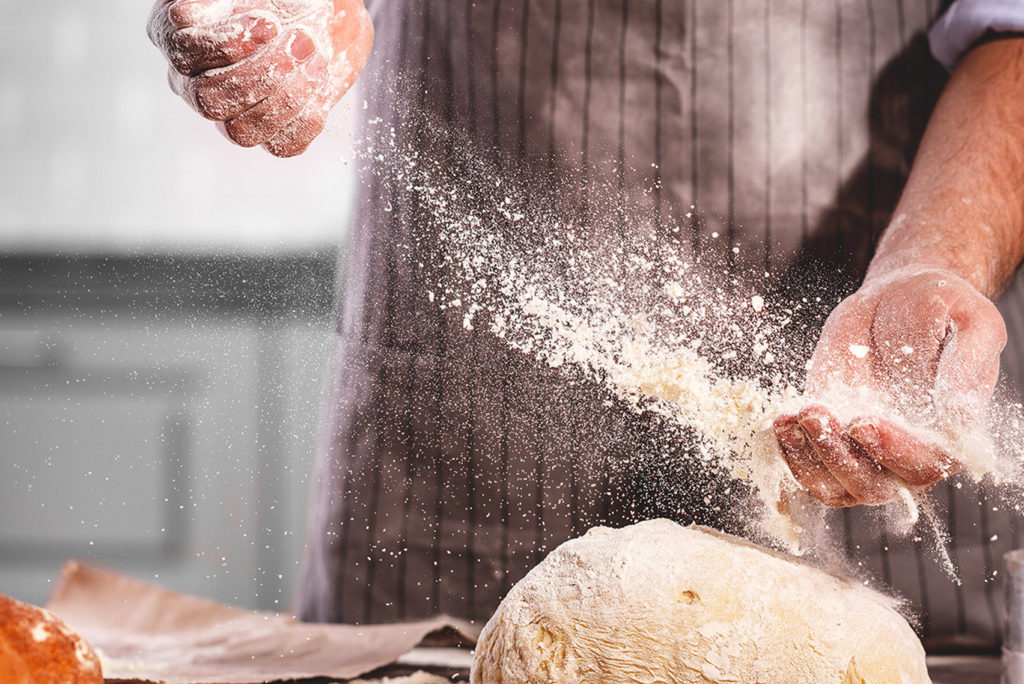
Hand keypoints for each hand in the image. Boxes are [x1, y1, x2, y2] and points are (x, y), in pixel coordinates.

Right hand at [147, 0, 372, 155]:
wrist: (325, 15)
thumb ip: (213, 1)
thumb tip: (185, 15)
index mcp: (177, 39)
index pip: (184, 54)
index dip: (227, 44)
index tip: (270, 23)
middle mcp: (195, 83)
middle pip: (208, 99)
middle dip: (261, 72)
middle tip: (301, 40)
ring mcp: (232, 115)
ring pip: (240, 133)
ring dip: (287, 96)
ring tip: (315, 54)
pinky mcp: (271, 135)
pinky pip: (282, 146)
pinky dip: (307, 115)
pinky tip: (319, 78)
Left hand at [772, 268, 1005, 506]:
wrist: (899, 296)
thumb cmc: (942, 308)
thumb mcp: (971, 324)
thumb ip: (967, 368)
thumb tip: (959, 418)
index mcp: (948, 436)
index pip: (923, 464)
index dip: (892, 451)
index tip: (863, 423)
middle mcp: (905, 453)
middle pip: (872, 487)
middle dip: (839, 458)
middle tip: (817, 414)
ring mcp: (862, 449)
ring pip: (834, 487)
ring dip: (808, 460)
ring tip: (793, 418)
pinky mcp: (829, 435)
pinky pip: (807, 465)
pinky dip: (790, 451)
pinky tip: (783, 419)